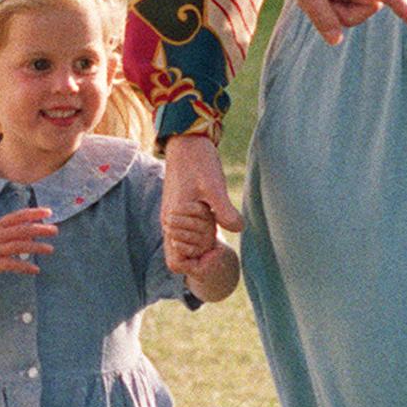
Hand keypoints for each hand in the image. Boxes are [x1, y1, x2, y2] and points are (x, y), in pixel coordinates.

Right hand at [0, 206, 57, 276]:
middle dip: (39, 229)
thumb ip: (8, 230)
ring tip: (50, 249)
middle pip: (21, 230)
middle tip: (55, 230)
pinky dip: (24, 267)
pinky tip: (35, 270)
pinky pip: (11, 265)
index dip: (33, 213)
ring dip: (36, 247)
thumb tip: (29, 230)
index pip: (17, 216)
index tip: (49, 212)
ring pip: (18, 246)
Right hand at [163, 134, 241, 273]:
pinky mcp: (177, 209)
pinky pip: (184, 233)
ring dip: (201, 240)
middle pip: (184, 255)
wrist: (187, 141)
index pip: (179, 262)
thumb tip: (238, 229)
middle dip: (202, 249)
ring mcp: (171, 216)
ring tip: (215, 221)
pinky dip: (199, 232)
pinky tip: (212, 218)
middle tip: (217, 229)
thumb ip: (224, 210)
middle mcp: (169, 221)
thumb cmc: (199, 161)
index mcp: (174, 218)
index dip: (198, 264)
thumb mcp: (215, 186)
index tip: (216, 251)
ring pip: (183, 245)